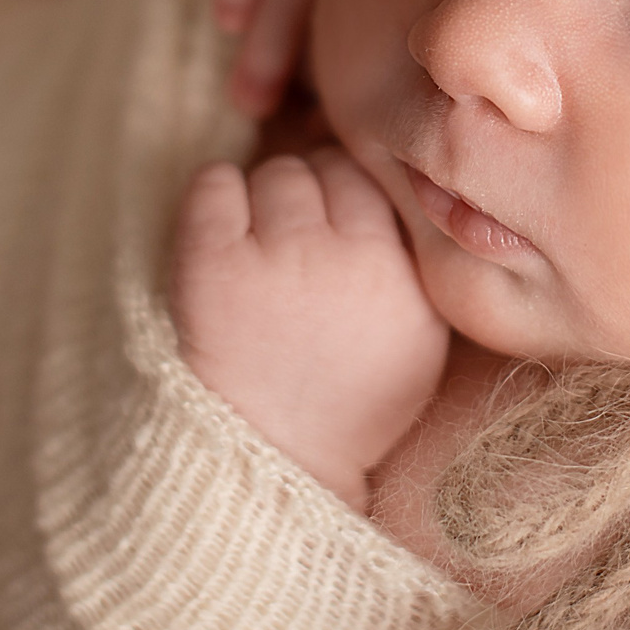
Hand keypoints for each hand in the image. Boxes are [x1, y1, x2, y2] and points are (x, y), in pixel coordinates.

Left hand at [171, 148, 449, 510]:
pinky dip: (217, 193)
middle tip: (296, 238)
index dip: (351, 197)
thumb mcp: (419, 337)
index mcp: (402, 276)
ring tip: (261, 245)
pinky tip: (222, 229)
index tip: (335, 226)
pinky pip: (215, 182)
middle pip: (327, 169)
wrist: (274, 460)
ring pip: (277, 172)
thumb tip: (395, 181)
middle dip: (312, 193)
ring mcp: (275, 256)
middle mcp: (344, 258)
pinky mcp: (210, 262)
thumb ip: (416, 260)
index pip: (375, 182)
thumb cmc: (346, 398)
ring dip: (267, 197)